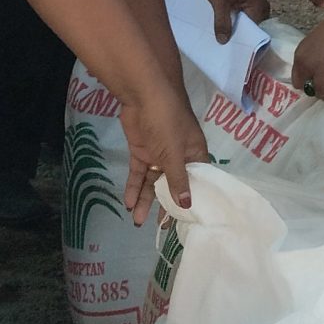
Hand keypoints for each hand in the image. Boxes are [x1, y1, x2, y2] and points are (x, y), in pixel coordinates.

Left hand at [119, 90, 209, 224]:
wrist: (143, 95)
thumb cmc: (167, 122)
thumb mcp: (175, 154)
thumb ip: (178, 180)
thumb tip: (187, 204)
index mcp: (195, 155)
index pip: (196, 183)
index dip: (190, 201)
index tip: (184, 222)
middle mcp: (178, 157)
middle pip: (172, 185)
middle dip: (164, 206)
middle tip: (158, 228)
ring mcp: (158, 154)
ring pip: (152, 182)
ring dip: (145, 200)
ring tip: (136, 222)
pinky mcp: (142, 151)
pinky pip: (139, 173)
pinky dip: (133, 187)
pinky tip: (128, 203)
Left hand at [201, 0, 270, 42]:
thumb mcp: (219, 1)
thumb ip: (222, 22)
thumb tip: (224, 42)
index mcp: (258, 8)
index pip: (252, 33)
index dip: (241, 42)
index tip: (230, 52)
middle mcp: (262, 7)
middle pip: (250, 29)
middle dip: (237, 36)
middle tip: (223, 46)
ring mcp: (256, 4)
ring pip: (245, 22)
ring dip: (235, 27)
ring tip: (222, 38)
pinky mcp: (248, 1)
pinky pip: (243, 15)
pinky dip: (234, 19)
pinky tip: (224, 25)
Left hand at [291, 18, 323, 98]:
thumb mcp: (321, 45)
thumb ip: (317, 58)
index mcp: (300, 54)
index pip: (297, 79)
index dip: (309, 82)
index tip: (321, 82)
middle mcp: (302, 61)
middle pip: (304, 87)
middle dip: (317, 88)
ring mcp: (311, 67)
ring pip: (316, 91)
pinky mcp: (322, 71)